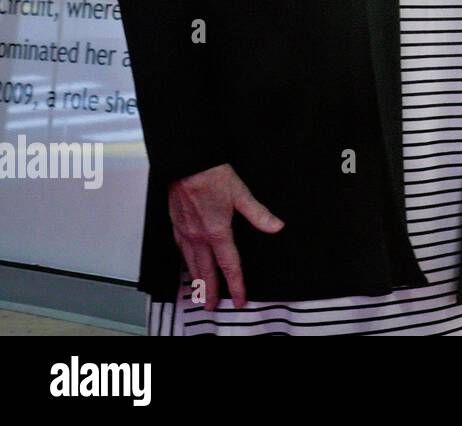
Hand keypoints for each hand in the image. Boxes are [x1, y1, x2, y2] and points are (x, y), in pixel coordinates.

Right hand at [167, 163, 283, 310]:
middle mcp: (199, 237)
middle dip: (210, 291)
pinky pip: (180, 250)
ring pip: (190, 263)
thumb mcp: (242, 194)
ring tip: (198, 294)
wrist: (187, 163)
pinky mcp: (176, 224)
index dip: (236, 284)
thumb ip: (258, 214)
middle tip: (212, 307)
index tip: (239, 299)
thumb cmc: (213, 176)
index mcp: (217, 232)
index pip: (229, 265)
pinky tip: (187, 265)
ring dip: (196, 280)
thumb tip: (276, 227)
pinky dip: (184, 263)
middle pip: (206, 271)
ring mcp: (185, 232)